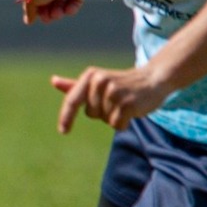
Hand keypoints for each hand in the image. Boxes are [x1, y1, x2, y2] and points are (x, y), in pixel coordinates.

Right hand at [19, 0, 84, 25]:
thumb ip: (28, 11)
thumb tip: (28, 21)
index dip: (31, 4)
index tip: (33, 14)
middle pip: (45, 0)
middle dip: (46, 12)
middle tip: (47, 19)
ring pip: (60, 2)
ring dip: (58, 11)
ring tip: (57, 14)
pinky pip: (73, 1)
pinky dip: (71, 8)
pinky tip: (68, 10)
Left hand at [50, 65, 167, 133]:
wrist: (153, 79)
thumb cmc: (122, 83)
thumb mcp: (98, 81)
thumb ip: (76, 85)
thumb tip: (54, 81)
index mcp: (91, 75)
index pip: (72, 100)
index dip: (66, 117)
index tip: (63, 131)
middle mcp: (100, 82)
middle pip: (91, 114)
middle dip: (102, 113)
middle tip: (116, 101)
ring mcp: (114, 92)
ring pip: (104, 120)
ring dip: (114, 117)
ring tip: (125, 103)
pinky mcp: (127, 104)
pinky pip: (116, 125)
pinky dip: (123, 123)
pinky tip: (132, 111)